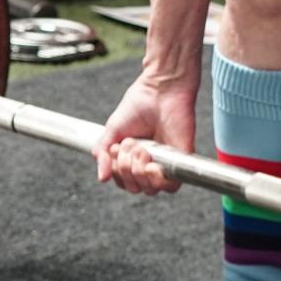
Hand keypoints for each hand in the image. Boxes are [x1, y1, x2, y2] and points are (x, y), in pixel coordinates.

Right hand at [94, 75, 196, 195]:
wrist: (160, 91)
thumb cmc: (138, 105)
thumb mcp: (112, 130)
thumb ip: (103, 153)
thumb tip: (101, 177)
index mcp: (132, 158)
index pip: (122, 181)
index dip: (116, 171)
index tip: (116, 149)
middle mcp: (148, 163)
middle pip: (134, 188)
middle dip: (126, 169)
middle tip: (130, 145)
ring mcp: (164, 164)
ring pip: (149, 189)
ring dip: (139, 172)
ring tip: (141, 149)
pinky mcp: (178, 162)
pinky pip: (170, 187)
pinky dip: (157, 180)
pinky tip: (151, 165)